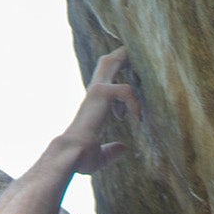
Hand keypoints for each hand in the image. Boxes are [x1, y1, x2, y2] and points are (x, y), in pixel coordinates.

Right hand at [59, 47, 141, 173]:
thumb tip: (123, 148)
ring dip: (126, 62)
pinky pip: (125, 89)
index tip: (134, 80)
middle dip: (123, 55)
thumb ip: (112, 150)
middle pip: (107, 61)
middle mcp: (94, 92)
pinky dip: (134, 102)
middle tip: (137, 57)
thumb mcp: (101, 155)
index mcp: (94, 103)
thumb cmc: (81, 158)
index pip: (105, 78)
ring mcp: (96, 90)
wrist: (71, 156)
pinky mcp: (101, 94)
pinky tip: (136, 118)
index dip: (119, 73)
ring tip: (142, 72)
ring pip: (111, 62)